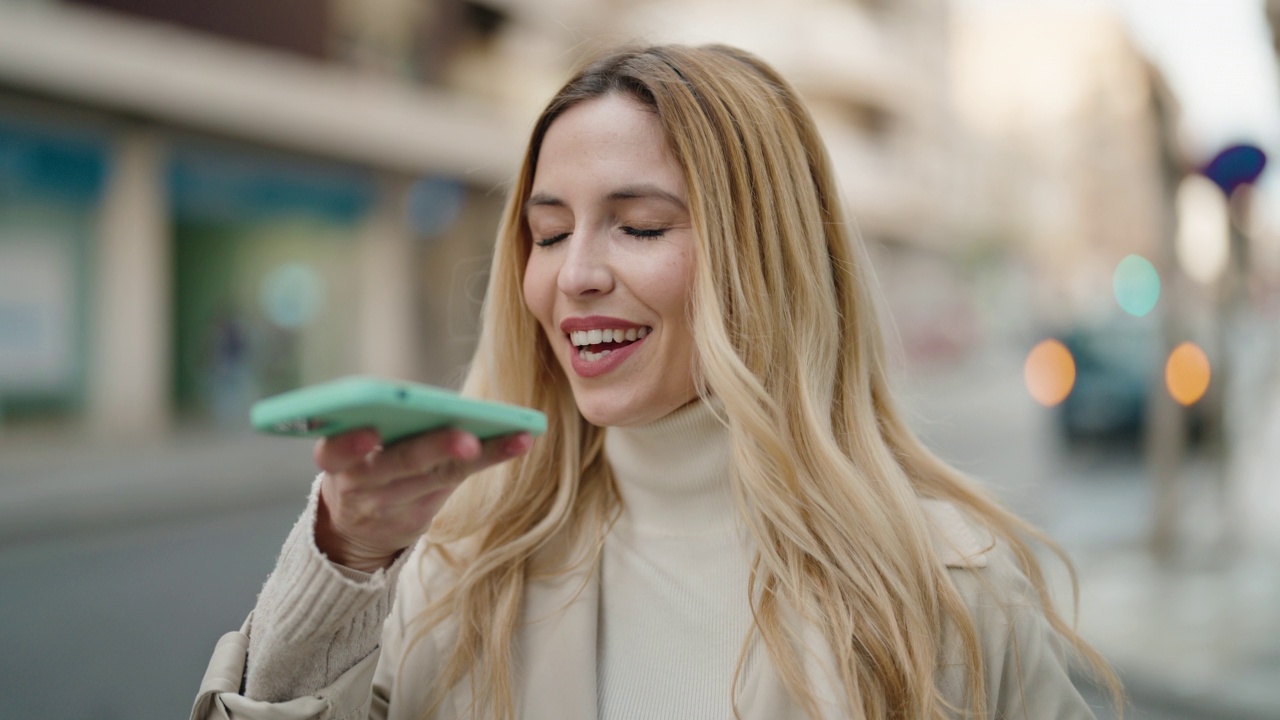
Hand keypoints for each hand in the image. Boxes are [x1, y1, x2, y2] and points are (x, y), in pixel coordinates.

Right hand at [312, 427, 532, 571]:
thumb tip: (431, 399)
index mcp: (333, 459)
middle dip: (434, 448)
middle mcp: (359, 485)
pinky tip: (518, 441)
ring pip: (438, 476)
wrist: (355, 530)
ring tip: (515, 436)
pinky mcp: (417, 519)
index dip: (350, 445)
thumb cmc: (360, 465)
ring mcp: (392, 505)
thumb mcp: (349, 452)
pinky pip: (457, 483)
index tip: (371, 432)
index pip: (334, 453)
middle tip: (467, 437)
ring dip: (480, 454)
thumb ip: (379, 426)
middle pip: (399, 464)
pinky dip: (489, 459)